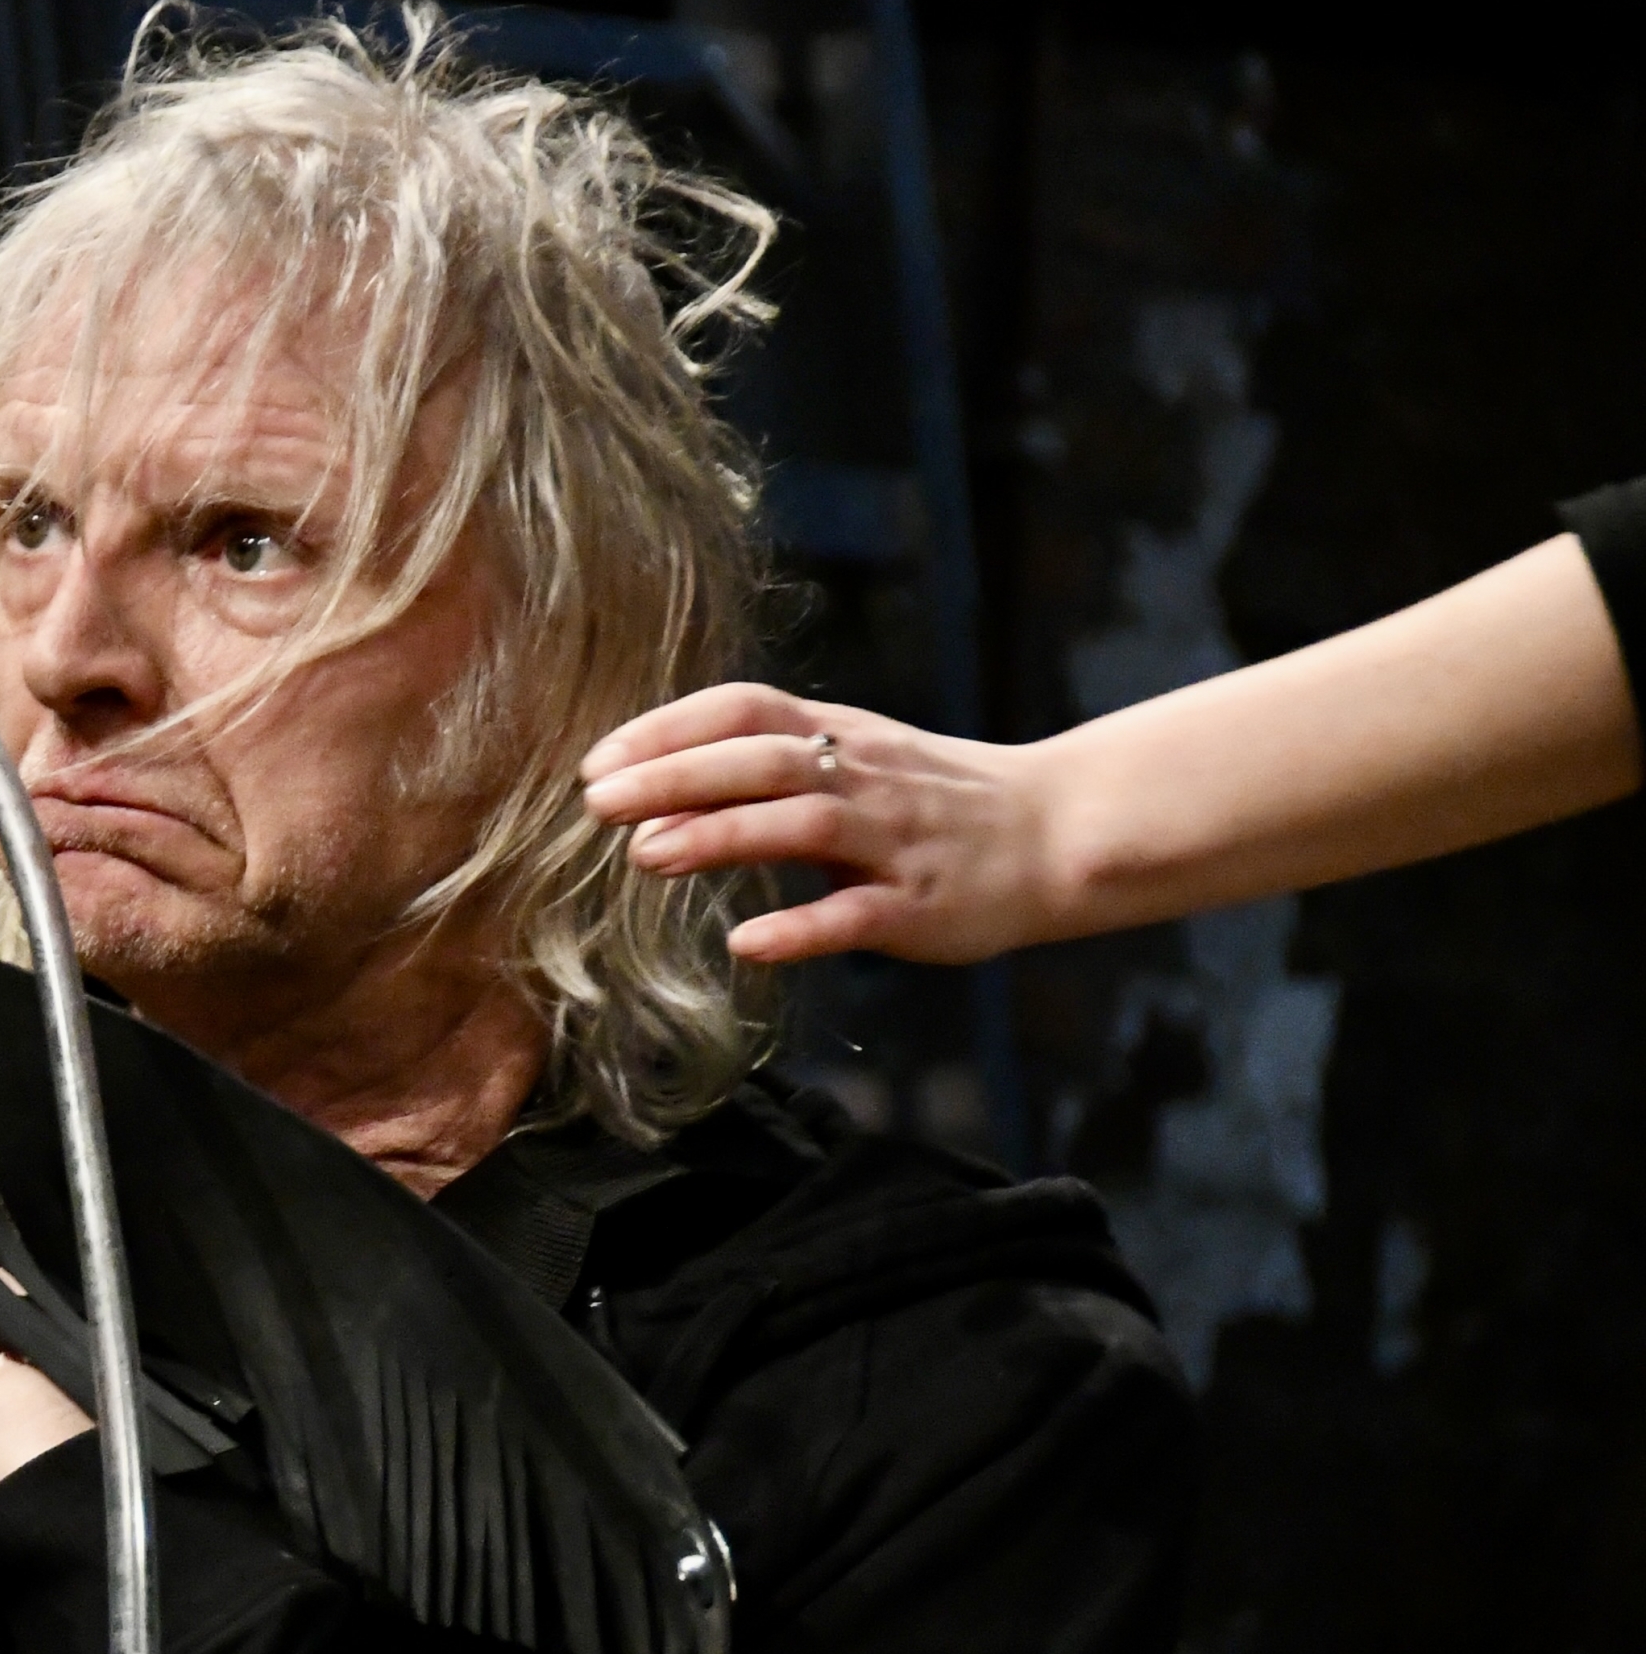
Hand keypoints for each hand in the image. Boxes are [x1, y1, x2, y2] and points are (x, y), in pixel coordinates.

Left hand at [577, 684, 1059, 965]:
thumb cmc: (932, 799)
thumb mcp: (855, 756)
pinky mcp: (919, 905)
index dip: (670, 729)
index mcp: (842, 735)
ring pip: (803, 826)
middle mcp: (864, 778)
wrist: (1058, 831)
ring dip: (720, 837)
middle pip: (762, 762)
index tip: (599, 760)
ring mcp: (894, 841)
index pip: (745, 711)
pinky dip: (799, 928)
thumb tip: (654, 787)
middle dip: (675, 777)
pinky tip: (746, 943)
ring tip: (645, 855)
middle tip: (596, 802)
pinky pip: (855, 916)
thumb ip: (769, 763)